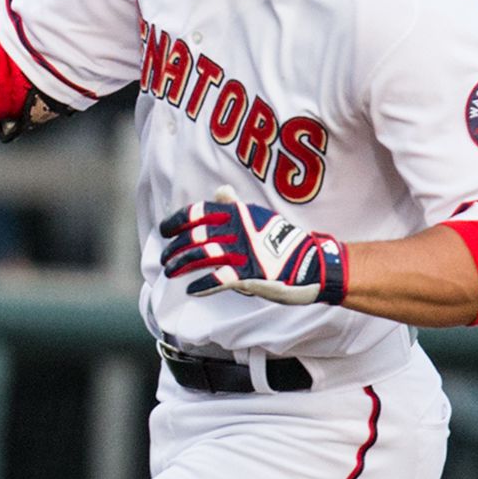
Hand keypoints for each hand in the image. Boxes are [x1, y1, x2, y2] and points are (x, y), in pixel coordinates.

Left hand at [158, 185, 348, 305]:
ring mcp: (244, 252)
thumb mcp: (260, 218)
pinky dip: (202, 285)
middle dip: (175, 249)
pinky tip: (192, 290)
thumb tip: (220, 189)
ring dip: (182, 265)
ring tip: (171, 273)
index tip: (164, 230)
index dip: (177, 221)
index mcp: (240, 214)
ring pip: (202, 256)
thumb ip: (236, 207)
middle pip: (195, 237)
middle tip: (165, 260)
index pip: (199, 212)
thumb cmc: (283, 243)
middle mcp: (239, 230)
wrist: (313, 264)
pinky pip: (218, 278)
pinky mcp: (250, 274)